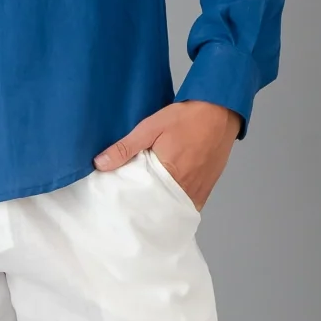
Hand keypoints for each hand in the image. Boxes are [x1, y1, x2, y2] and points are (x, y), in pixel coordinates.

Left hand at [91, 99, 241, 210]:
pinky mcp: (207, 189)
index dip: (130, 203)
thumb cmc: (187, 117)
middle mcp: (186, 188)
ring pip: (174, 209)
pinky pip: (189, 206)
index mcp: (169, 174)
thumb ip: (125, 147)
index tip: (118, 203)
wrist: (220, 111)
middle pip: (159, 208)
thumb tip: (100, 163)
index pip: (143, 200)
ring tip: (145, 204)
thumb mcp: (150, 127)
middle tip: (129, 205)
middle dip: (144, 208)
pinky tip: (165, 200)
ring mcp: (198, 191)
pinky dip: (176, 206)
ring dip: (161, 208)